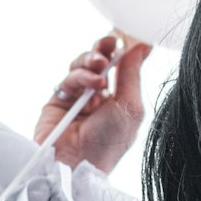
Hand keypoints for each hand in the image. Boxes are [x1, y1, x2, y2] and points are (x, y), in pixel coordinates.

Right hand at [33, 35, 151, 173]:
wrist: (78, 166)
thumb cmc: (109, 143)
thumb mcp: (130, 106)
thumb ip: (132, 74)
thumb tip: (143, 45)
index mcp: (120, 99)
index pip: (121, 67)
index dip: (122, 50)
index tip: (127, 35)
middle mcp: (99, 97)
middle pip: (99, 61)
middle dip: (104, 48)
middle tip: (110, 42)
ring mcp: (77, 98)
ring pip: (82, 65)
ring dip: (92, 60)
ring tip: (100, 66)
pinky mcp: (57, 100)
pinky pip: (69, 78)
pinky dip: (81, 75)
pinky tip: (92, 83)